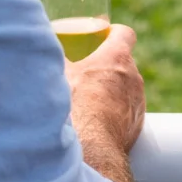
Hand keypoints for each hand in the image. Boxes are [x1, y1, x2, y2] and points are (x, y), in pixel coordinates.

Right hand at [65, 24, 145, 154]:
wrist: (91, 148)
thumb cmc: (75, 106)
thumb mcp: (60, 75)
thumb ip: (55, 58)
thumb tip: (43, 48)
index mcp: (117, 57)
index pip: (125, 34)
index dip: (114, 33)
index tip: (105, 36)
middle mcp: (133, 76)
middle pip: (124, 62)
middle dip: (108, 64)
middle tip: (89, 70)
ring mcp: (138, 100)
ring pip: (126, 87)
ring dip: (112, 89)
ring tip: (91, 99)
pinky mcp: (137, 122)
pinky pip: (127, 109)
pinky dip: (116, 111)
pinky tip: (97, 120)